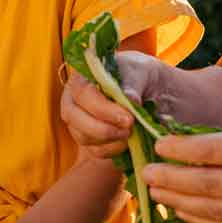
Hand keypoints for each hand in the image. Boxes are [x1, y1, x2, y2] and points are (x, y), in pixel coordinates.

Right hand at [60, 51, 176, 158]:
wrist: (148, 91)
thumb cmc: (139, 76)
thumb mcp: (141, 72)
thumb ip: (133, 83)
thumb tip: (130, 99)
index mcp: (82, 77)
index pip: (83, 94)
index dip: (102, 109)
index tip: (127, 118)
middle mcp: (73, 99)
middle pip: (73, 118)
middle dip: (103, 128)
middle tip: (129, 129)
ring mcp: (78, 121)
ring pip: (83, 137)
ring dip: (110, 140)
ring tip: (131, 133)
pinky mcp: (88, 139)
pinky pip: (95, 151)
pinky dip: (113, 150)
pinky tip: (127, 142)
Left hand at [143, 113, 221, 222]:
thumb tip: (183, 144)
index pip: (211, 152)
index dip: (178, 151)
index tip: (157, 146)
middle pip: (207, 186)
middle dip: (170, 180)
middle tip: (147, 174)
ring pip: (215, 212)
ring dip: (180, 204)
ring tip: (159, 193)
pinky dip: (204, 222)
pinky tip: (185, 211)